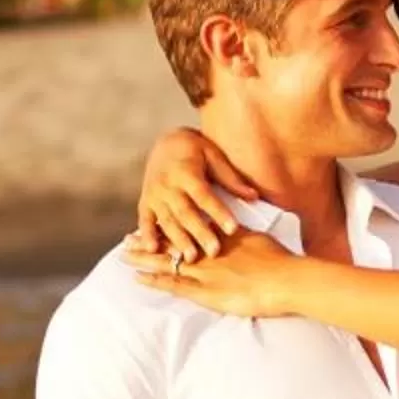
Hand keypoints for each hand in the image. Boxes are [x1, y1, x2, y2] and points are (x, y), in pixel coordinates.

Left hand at [125, 228, 298, 317]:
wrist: (286, 278)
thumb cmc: (280, 260)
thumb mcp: (259, 239)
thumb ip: (244, 234)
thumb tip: (239, 229)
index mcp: (220, 237)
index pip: (189, 228)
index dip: (171, 226)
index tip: (156, 223)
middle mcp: (207, 250)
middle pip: (172, 241)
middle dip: (150, 240)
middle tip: (129, 237)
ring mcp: (204, 270)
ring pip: (166, 260)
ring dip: (144, 258)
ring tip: (124, 254)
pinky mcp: (205, 291)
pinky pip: (173, 284)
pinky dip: (154, 281)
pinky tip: (137, 278)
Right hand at [135, 127, 259, 262]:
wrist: (165, 142)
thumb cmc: (195, 149)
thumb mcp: (214, 156)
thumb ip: (231, 179)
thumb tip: (253, 196)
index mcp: (187, 172)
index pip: (204, 195)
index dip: (218, 212)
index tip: (232, 228)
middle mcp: (168, 184)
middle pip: (186, 212)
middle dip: (200, 232)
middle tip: (214, 251)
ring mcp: (154, 194)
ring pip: (167, 220)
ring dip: (178, 240)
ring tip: (191, 257)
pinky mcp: (146, 202)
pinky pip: (145, 220)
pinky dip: (147, 235)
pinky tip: (152, 249)